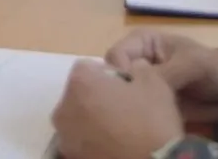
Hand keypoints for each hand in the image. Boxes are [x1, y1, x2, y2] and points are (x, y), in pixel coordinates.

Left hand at [52, 59, 182, 157]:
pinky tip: (113, 146)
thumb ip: (138, 68)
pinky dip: (91, 141)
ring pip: (77, 119)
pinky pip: (80, 142)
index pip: (88, 67)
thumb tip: (134, 68)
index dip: (108, 75)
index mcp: (80, 82)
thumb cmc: (151, 121)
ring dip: (92, 120)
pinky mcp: (70, 157)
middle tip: (122, 109)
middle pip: (78, 94)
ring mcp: (64, 136)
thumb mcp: (154, 82)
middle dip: (96, 97)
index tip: (125, 87)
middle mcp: (63, 107)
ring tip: (119, 131)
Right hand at [103, 29, 217, 123]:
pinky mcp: (147, 102)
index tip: (132, 89)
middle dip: (121, 90)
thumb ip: (165, 71)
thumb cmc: (211, 68)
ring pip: (120, 94)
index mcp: (142, 42)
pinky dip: (137, 116)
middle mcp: (136, 60)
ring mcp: (141, 82)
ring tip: (145, 113)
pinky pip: (133, 109)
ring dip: (129, 104)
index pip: (114, 55)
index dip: (119, 72)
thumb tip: (137, 82)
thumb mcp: (192, 63)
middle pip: (112, 76)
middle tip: (137, 104)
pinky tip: (149, 121)